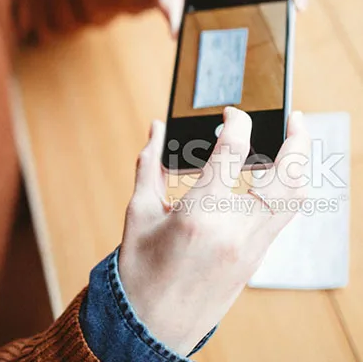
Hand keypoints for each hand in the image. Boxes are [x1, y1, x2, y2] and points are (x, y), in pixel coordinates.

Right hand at [118, 108, 309, 356]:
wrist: (153, 327)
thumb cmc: (140, 270)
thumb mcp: (138, 212)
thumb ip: (150, 165)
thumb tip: (156, 128)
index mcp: (199, 214)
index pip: (233, 153)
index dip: (236, 122)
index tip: (231, 112)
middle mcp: (234, 230)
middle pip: (287, 178)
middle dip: (298, 141)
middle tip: (295, 117)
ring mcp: (251, 249)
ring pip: (294, 201)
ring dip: (301, 168)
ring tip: (294, 143)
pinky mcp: (255, 260)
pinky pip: (282, 219)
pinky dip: (286, 191)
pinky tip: (274, 178)